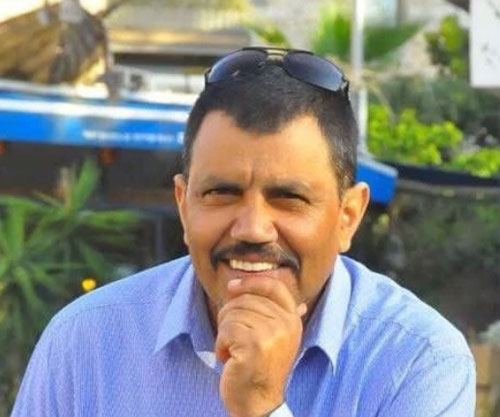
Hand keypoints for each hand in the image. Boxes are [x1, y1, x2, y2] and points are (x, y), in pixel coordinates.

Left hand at [215, 277, 306, 416]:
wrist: (258, 403)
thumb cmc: (261, 368)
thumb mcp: (277, 338)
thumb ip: (279, 315)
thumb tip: (292, 294)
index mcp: (292, 320)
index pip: (274, 286)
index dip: (251, 282)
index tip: (232, 287)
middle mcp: (286, 325)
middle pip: (246, 299)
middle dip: (229, 315)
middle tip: (229, 336)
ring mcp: (272, 334)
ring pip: (233, 313)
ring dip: (224, 333)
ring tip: (231, 350)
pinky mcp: (254, 345)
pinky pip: (226, 329)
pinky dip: (220, 344)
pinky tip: (227, 358)